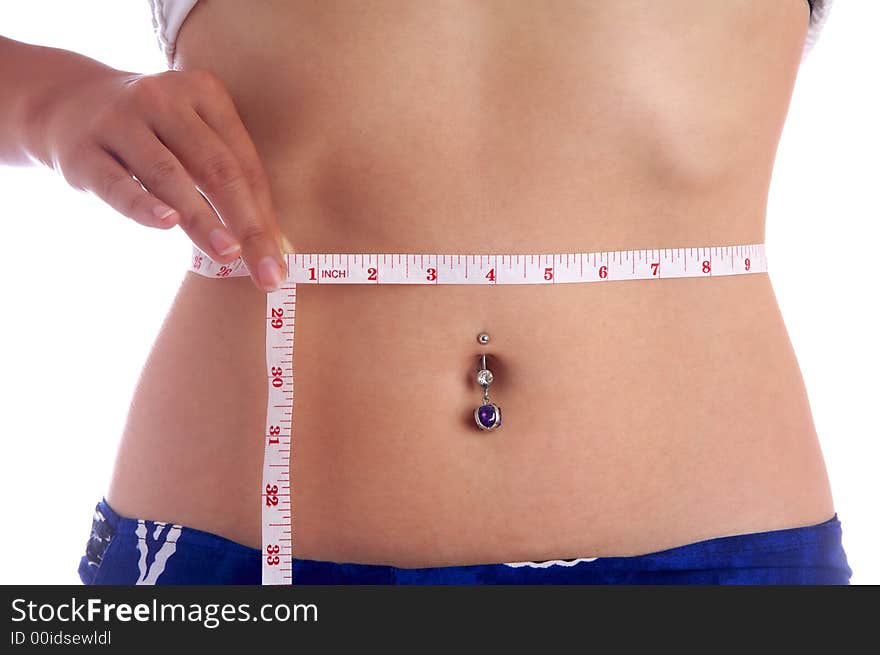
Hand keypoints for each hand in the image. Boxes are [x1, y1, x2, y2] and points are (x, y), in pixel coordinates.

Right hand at [39, 67, 288, 291]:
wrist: (65, 103)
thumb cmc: (154, 136)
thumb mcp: (192, 138)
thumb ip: (230, 180)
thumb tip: (277, 247)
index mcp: (204, 93)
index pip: (243, 163)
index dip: (266, 214)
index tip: (283, 261)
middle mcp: (163, 99)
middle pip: (216, 169)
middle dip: (247, 225)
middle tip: (267, 270)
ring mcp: (120, 121)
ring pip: (170, 176)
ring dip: (203, 219)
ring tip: (229, 254)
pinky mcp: (82, 151)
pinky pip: (117, 184)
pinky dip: (142, 205)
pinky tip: (167, 224)